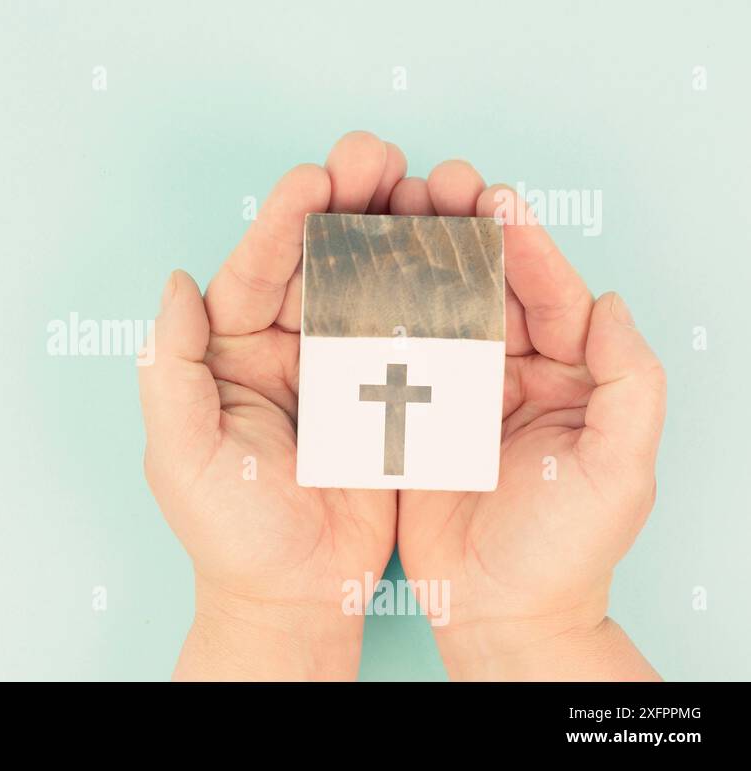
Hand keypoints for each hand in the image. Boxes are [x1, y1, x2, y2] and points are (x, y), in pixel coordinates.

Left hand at [138, 132, 408, 679]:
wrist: (292, 595)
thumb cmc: (227, 532)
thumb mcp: (180, 454)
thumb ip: (168, 368)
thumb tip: (177, 283)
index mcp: (230, 352)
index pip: (254, 270)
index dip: (281, 221)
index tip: (313, 180)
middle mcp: (284, 346)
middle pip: (317, 258)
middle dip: (348, 202)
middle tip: (380, 155)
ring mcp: (340, 365)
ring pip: (371, 279)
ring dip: (398, 228)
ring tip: (431, 183)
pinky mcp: (391, 390)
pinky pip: (415, 326)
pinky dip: (439, 285)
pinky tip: (462, 246)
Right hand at [390, 162, 665, 679]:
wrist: (503, 614)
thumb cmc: (568, 550)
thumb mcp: (621, 471)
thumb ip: (629, 384)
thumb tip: (611, 303)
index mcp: (567, 375)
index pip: (549, 294)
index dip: (524, 245)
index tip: (495, 198)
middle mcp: (511, 371)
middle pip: (484, 284)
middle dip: (458, 230)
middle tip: (431, 180)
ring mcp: (456, 389)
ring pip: (432, 305)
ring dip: (410, 255)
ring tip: (385, 205)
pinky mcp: (407, 413)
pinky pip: (389, 351)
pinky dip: (368, 309)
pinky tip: (347, 270)